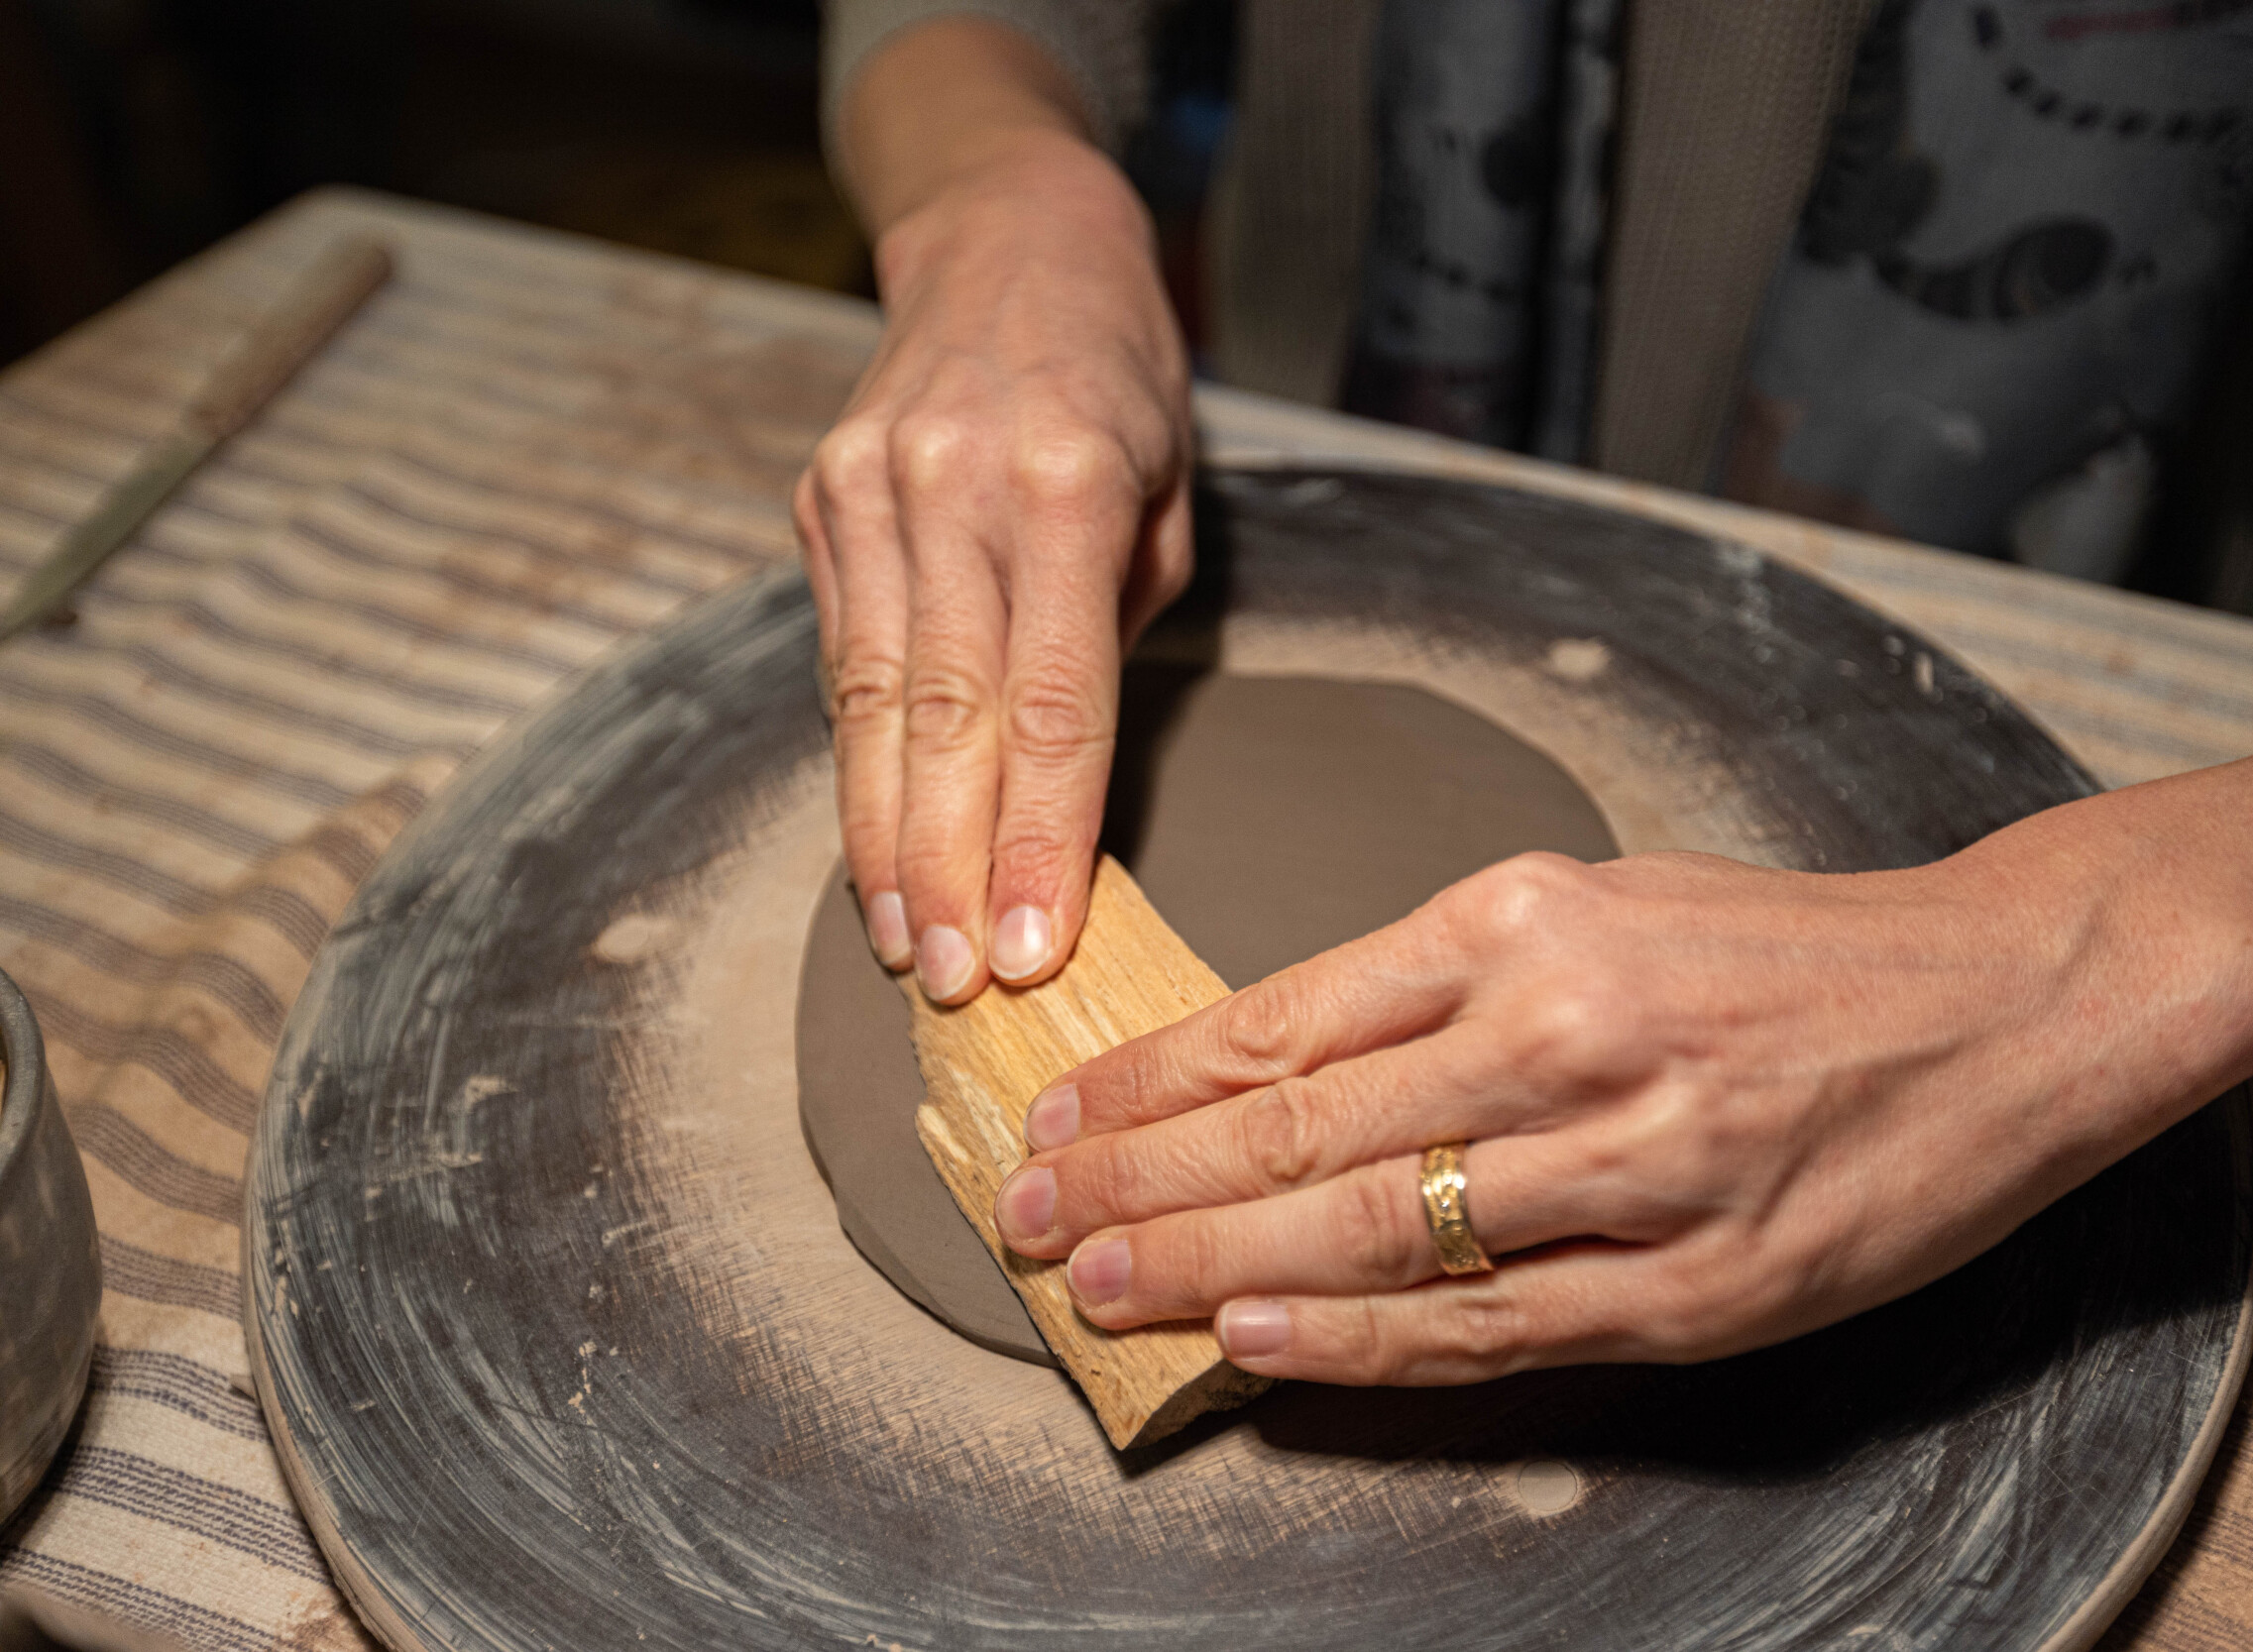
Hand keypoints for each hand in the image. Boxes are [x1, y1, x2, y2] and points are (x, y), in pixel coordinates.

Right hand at [796, 70, 1191, 1003]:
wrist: (1009, 236)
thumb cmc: (1121, 376)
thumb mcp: (1168, 489)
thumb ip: (1120, 626)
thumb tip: (1068, 780)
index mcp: (1068, 484)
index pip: (1054, 702)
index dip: (1041, 835)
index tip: (1035, 945)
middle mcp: (953, 487)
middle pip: (947, 717)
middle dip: (950, 866)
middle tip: (954, 985)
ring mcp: (871, 491)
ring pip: (874, 701)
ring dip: (884, 838)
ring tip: (900, 944)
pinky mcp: (822, 501)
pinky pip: (843, 659)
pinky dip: (857, 763)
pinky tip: (870, 847)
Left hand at [989, 834, 2252, 1383]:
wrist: (2001, 1000)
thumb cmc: (1783, 951)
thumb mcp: (1601, 900)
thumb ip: (1443, 974)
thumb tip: (1274, 1062)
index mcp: (1525, 918)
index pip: (1285, 1014)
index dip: (1151, 1079)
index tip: (1059, 1112)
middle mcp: (1561, 1031)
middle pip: (1299, 1126)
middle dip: (1141, 1179)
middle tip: (1027, 1214)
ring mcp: (1630, 1165)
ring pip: (1374, 1229)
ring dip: (1216, 1264)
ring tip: (1102, 1286)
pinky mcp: (1698, 1284)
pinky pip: (1493, 1326)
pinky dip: (1365, 1339)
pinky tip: (1266, 1339)